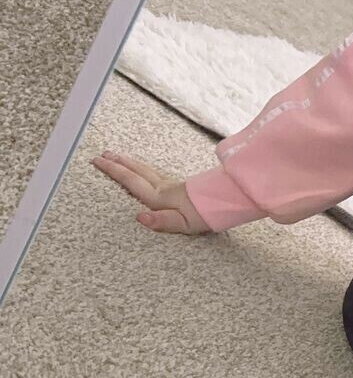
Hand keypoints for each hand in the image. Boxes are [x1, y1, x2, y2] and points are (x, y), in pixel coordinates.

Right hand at [91, 152, 210, 235]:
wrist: (230, 201)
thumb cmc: (207, 215)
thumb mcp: (185, 223)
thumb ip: (162, 221)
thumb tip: (139, 216)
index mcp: (161, 197)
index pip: (131, 181)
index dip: (113, 171)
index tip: (96, 160)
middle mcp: (164, 188)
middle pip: (136, 171)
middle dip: (118, 162)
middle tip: (102, 154)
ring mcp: (172, 185)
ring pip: (146, 170)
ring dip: (129, 163)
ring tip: (117, 156)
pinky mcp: (180, 186)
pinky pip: (155, 173)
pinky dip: (143, 168)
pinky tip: (143, 170)